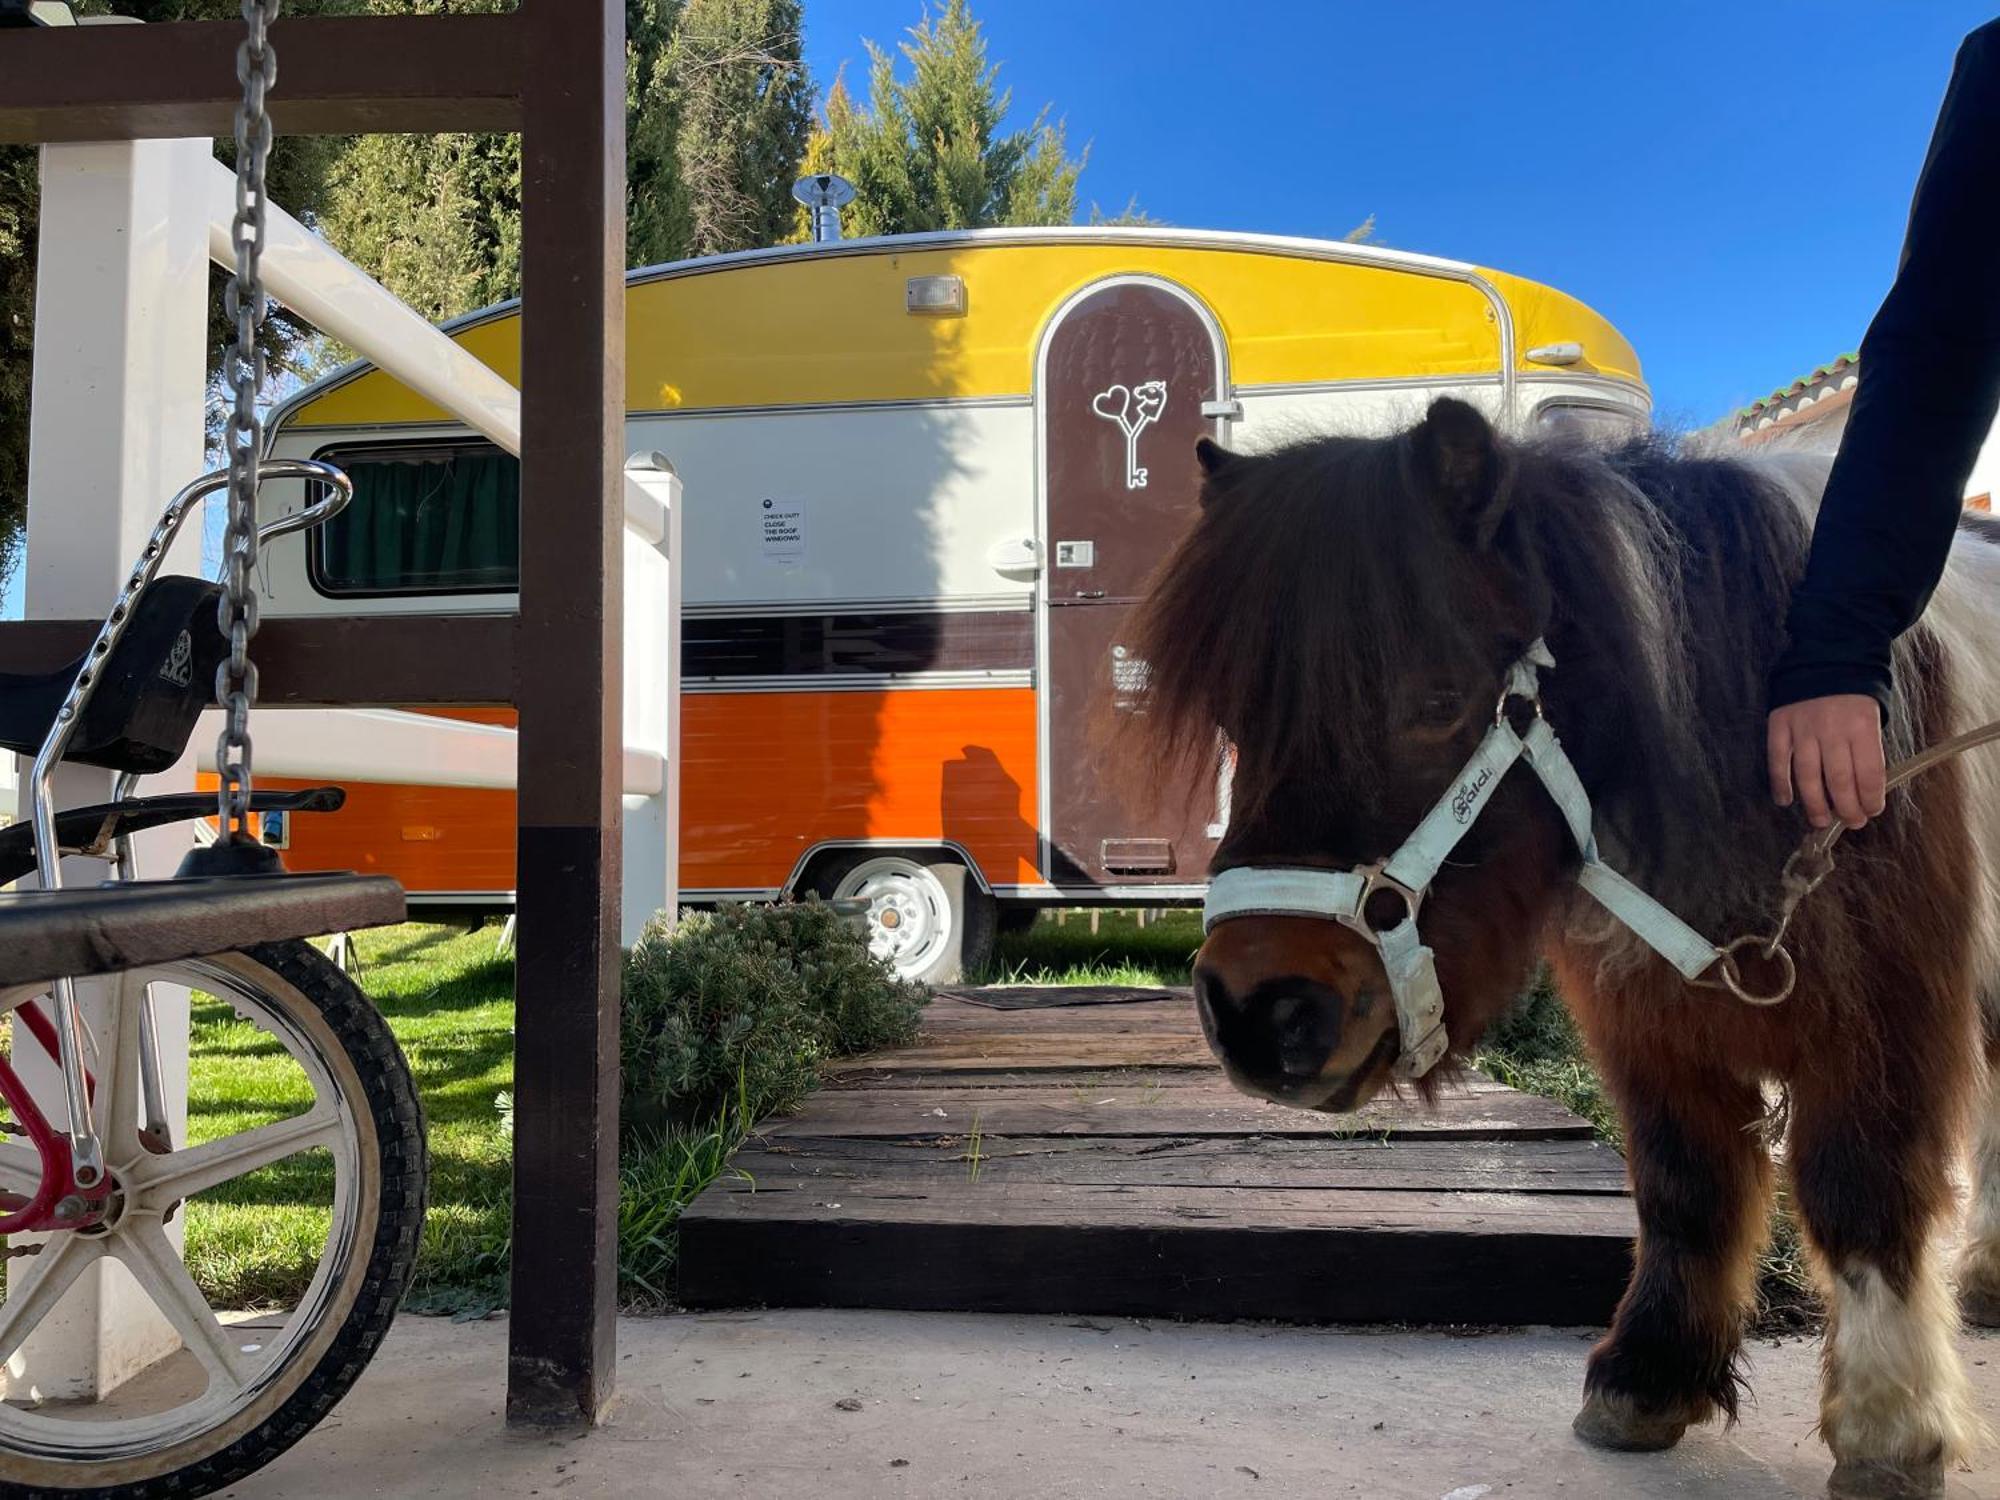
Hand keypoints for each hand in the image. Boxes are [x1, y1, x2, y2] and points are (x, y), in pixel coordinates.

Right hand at [1767, 694, 1885, 830]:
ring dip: (1814, 804)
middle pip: (1838, 780)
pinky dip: (1780, 783)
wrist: (1826, 656)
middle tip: (1851, 822)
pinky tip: (1785, 800)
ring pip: (1807, 776)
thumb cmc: (1856, 692)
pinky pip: (1778, 760)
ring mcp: (1802, 729)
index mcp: (1862, 726)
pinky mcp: (1779, 725)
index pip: (1869, 773)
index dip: (1871, 798)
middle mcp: (1832, 730)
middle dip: (1847, 808)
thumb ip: (1868, 748)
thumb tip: (1863, 788)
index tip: (1871, 811)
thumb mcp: (1874, 715)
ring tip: (1820, 820)